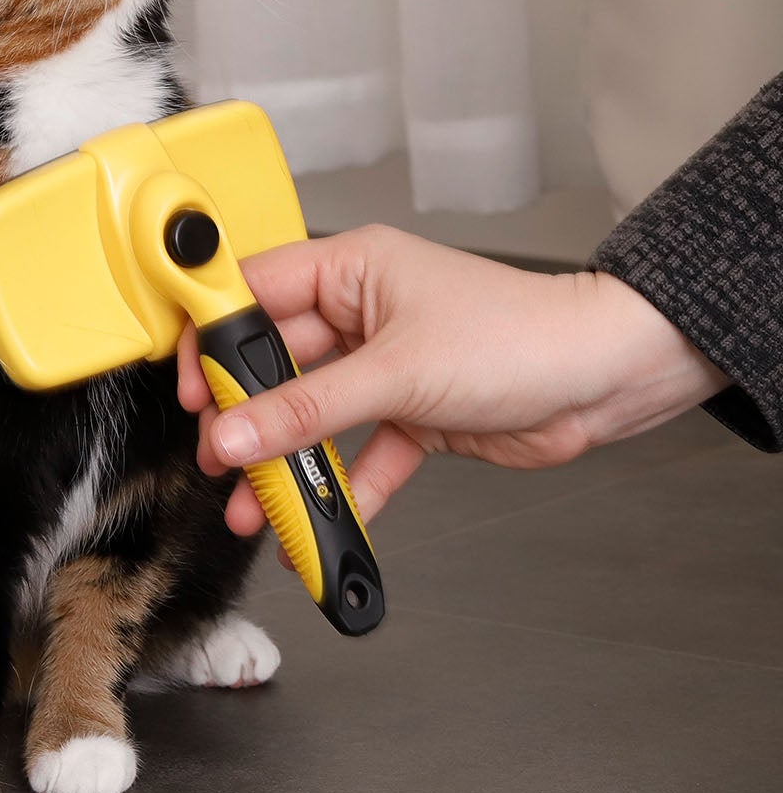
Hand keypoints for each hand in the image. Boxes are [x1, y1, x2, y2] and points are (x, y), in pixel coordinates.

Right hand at [177, 225, 728, 536]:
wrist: (604, 378)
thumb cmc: (521, 336)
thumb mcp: (397, 373)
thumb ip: (307, 410)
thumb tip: (235, 433)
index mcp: (350, 268)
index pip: (253, 293)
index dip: (212, 337)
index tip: (188, 385)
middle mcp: (360, 312)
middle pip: (276, 365)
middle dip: (245, 417)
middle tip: (219, 458)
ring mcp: (383, 366)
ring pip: (313, 416)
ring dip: (285, 463)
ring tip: (255, 507)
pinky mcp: (409, 413)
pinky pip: (357, 452)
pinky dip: (340, 489)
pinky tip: (319, 523)